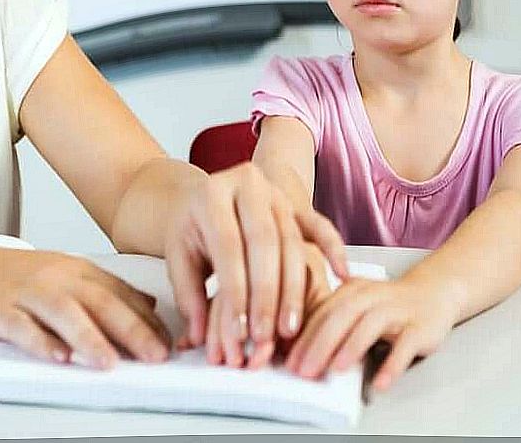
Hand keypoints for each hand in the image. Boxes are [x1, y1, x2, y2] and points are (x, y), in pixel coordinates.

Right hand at [0, 242, 170, 368]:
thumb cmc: (13, 275)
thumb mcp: (64, 272)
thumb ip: (106, 288)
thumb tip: (151, 304)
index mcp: (76, 270)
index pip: (120, 293)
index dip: (148, 319)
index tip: (171, 343)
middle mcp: (56, 278)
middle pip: (100, 302)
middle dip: (132, 330)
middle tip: (156, 356)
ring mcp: (27, 293)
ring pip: (64, 314)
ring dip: (90, 339)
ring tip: (111, 363)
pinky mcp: (0, 310)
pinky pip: (22, 326)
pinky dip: (41, 342)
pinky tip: (57, 357)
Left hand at [164, 163, 347, 367]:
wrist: (206, 195)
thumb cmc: (192, 228)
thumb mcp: (178, 254)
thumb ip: (187, 293)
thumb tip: (199, 335)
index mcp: (211, 193)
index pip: (227, 245)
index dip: (234, 290)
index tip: (238, 329)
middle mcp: (246, 184)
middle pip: (263, 242)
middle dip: (266, 295)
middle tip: (265, 335)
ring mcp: (274, 192)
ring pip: (291, 242)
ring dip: (292, 288)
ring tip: (288, 328)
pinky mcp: (296, 203)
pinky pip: (319, 225)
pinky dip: (333, 248)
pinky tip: (342, 274)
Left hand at [286, 275, 459, 389]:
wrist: (432, 293)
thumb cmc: (387, 305)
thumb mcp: (356, 305)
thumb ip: (331, 320)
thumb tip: (299, 350)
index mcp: (351, 290)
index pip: (322, 313)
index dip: (304, 338)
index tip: (290, 362)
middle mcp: (372, 296)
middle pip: (342, 316)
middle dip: (320, 344)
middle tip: (305, 370)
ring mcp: (397, 310)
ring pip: (371, 325)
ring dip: (351, 348)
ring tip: (335, 369)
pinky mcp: (420, 327)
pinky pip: (405, 347)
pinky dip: (392, 365)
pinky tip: (380, 383)